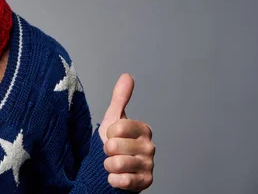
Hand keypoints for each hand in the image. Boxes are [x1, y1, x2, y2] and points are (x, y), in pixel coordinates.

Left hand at [98, 74, 154, 191]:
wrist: (115, 169)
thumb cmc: (115, 142)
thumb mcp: (114, 119)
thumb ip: (120, 98)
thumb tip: (127, 75)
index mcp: (143, 129)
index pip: (116, 128)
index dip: (108, 134)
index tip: (113, 137)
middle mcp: (150, 146)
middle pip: (114, 146)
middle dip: (107, 151)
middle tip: (113, 152)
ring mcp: (149, 165)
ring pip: (116, 164)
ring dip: (108, 166)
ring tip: (114, 164)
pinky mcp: (145, 182)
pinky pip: (120, 180)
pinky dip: (113, 179)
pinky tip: (118, 177)